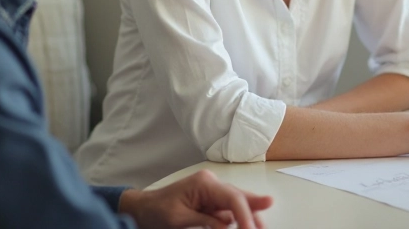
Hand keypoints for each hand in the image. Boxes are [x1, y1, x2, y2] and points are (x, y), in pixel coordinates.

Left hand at [118, 170, 271, 228]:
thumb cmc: (157, 211)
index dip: (245, 214)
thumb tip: (228, 224)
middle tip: (264, 227)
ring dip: (248, 216)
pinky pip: (229, 210)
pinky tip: (248, 224)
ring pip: (237, 204)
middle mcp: (211, 184)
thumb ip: (206, 221)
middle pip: (239, 198)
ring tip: (260, 226)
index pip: (232, 198)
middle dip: (253, 212)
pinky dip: (238, 218)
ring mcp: (212, 192)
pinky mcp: (210, 201)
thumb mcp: (180, 219)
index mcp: (204, 183)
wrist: (143, 209)